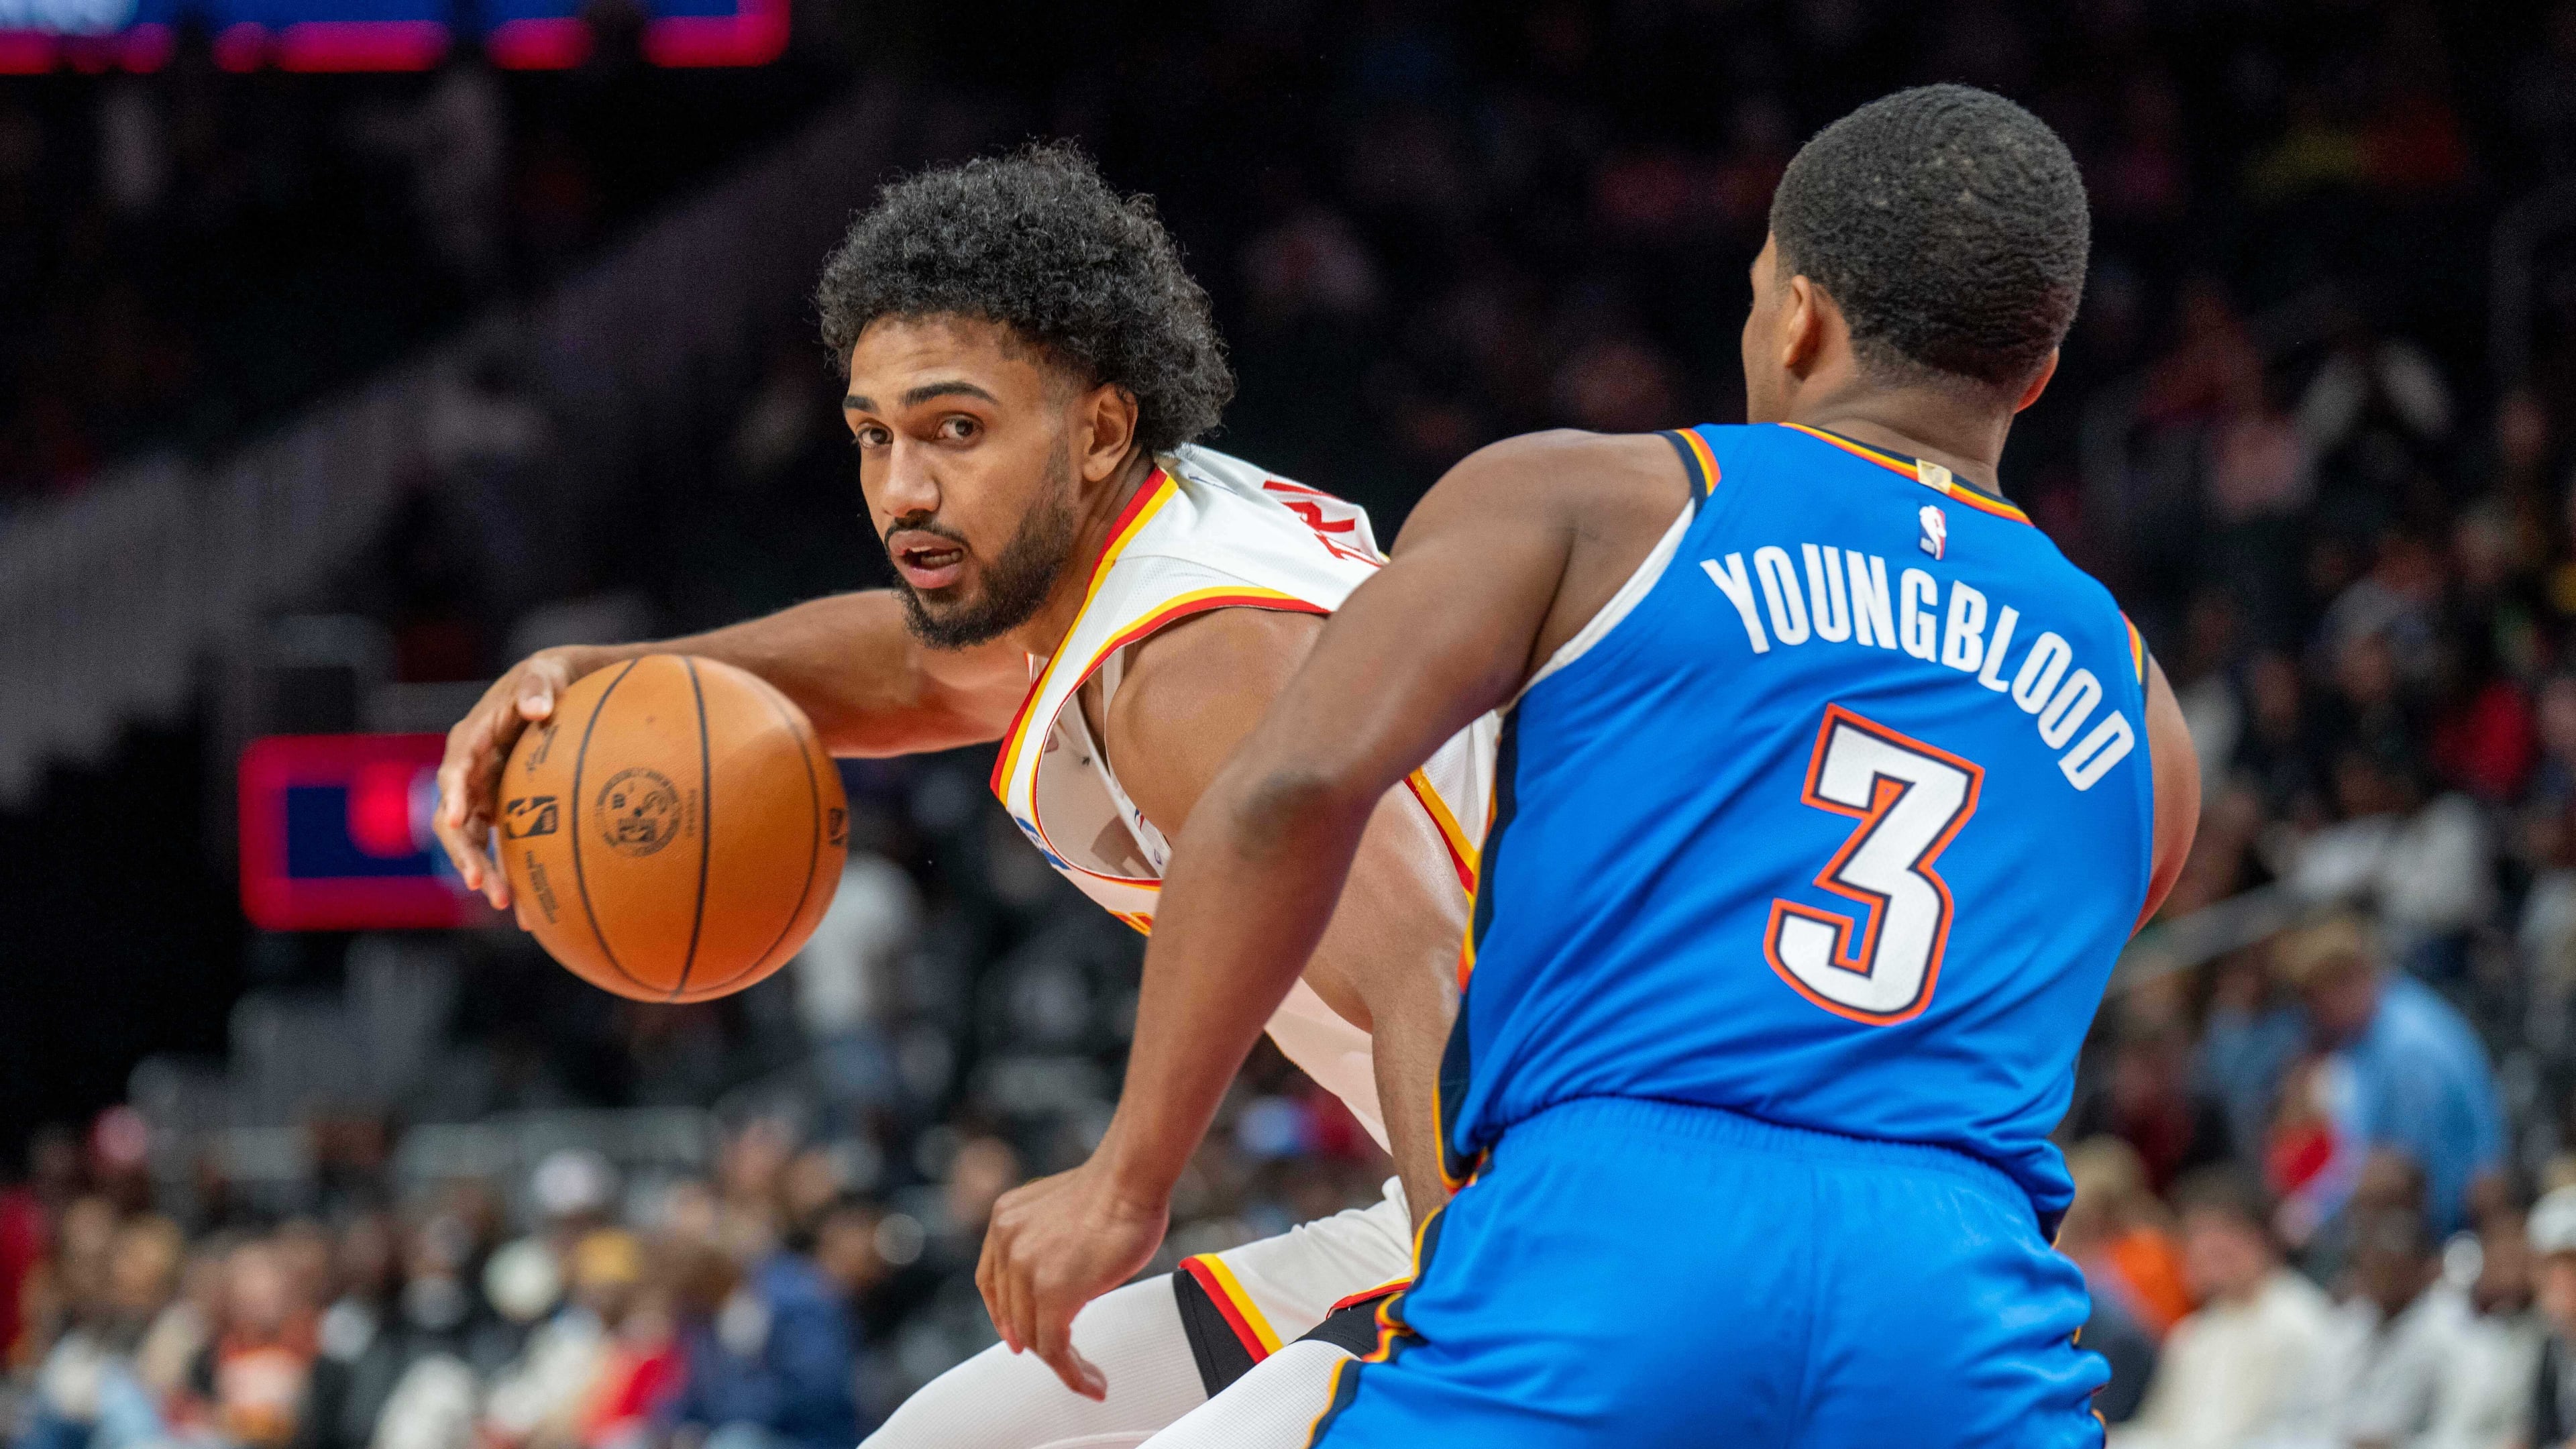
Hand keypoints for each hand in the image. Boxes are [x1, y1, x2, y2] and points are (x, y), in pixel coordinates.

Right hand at [434, 646, 607, 910]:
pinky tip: (527, 905)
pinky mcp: (496, 808)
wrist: (554, 692)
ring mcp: (479, 793)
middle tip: (480, 882)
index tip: (454, 820)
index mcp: (471, 739)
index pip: (454, 770)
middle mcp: (467, 770)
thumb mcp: (544, 673)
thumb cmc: (546, 679)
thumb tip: (538, 708)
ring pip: (470, 839)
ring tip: (505, 902)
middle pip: (454, 817)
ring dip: (483, 870)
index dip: (453, 795)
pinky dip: (508, 870)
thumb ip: (538, 687)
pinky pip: (495, 844)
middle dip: (464, 851)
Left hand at [974, 1155, 1168, 1399]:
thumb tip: (1059, 1277)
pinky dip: (1072, 1373)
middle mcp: (1006, 1242)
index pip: (991, 1282)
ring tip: (1087, 1376)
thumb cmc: (1116, 1188)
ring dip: (1061, 1363)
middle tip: (1067, 1360)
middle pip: (1013, 1314)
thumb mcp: (1059, 1209)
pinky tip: (1090, 1381)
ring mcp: (1025, 1269)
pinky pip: (1055, 1348)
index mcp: (1004, 1220)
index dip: (1003, 1316)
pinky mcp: (1053, 1294)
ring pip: (1034, 1336)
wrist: (1131, 1177)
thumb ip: (1047, 1241)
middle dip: (1038, 1342)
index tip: (1018, 1337)